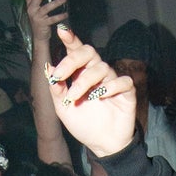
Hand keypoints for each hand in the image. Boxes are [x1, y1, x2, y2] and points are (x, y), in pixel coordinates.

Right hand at [26, 0, 67, 43]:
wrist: (39, 36)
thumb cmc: (40, 20)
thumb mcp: (38, 9)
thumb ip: (41, 0)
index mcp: (29, 4)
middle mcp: (31, 9)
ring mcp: (36, 16)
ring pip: (47, 7)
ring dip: (57, 2)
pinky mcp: (42, 23)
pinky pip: (53, 18)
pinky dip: (61, 15)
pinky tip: (66, 14)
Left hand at [47, 26, 135, 157]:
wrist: (101, 144)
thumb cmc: (83, 123)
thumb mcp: (63, 108)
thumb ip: (57, 89)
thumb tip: (49, 69)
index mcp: (81, 73)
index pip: (76, 51)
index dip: (71, 39)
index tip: (62, 31)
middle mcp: (97, 73)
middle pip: (90, 51)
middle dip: (73, 60)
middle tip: (60, 75)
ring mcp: (112, 80)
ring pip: (102, 67)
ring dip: (84, 82)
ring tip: (75, 98)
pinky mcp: (126, 91)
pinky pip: (121, 81)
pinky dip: (110, 87)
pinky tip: (100, 97)